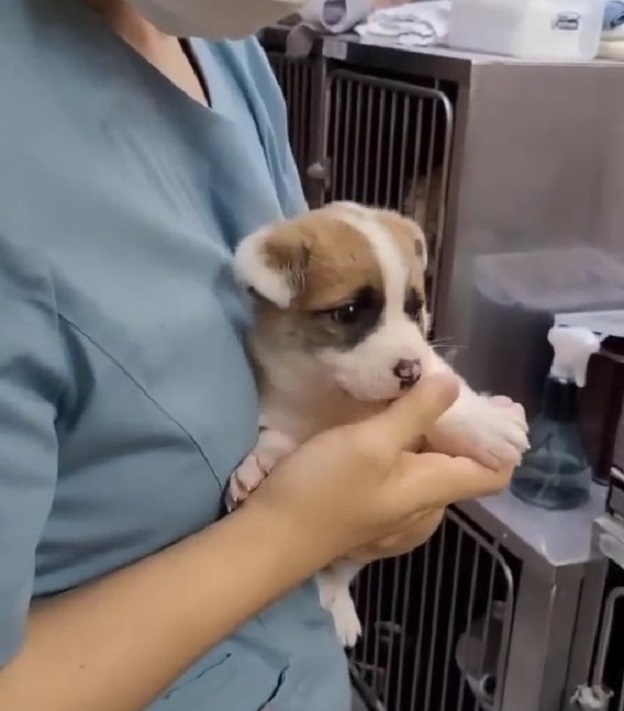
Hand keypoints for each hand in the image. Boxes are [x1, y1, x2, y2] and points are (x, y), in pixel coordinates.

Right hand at [240, 373, 515, 566]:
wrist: (272, 537)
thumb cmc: (324, 489)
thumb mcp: (371, 442)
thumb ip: (416, 412)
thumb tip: (454, 384)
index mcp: (436, 490)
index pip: (496, 471)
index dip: (500, 437)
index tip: (493, 400)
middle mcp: (427, 507)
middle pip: (462, 463)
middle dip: (457, 424)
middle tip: (434, 381)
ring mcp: (400, 513)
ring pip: (430, 466)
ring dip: (426, 432)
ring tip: (406, 396)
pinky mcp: (375, 510)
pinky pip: (404, 475)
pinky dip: (403, 447)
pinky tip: (380, 427)